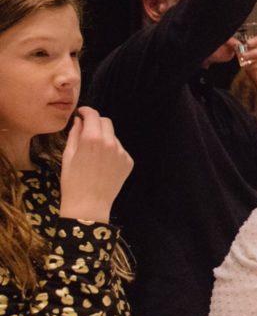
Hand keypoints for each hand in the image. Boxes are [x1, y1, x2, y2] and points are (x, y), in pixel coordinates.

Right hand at [57, 107, 133, 222]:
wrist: (88, 204)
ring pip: (113, 136)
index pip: (93, 115)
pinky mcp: (129, 162)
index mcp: (92, 138)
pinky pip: (119, 150)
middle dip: (96, 123)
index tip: (81, 113)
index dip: (86, 111)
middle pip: (106, 122)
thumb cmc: (73, 180)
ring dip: (104, 138)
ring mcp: (122, 152)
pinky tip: (102, 164)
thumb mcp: (68, 155)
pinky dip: (112, 151)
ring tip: (93, 154)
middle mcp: (110, 142)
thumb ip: (75, 134)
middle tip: (86, 130)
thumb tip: (79, 121)